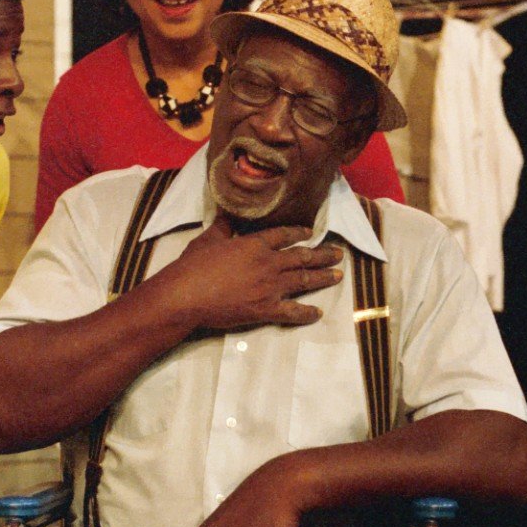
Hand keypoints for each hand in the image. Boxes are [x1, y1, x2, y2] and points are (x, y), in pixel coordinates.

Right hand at [154, 213, 344, 330]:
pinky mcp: (265, 310)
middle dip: (323, 255)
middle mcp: (268, 263)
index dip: (300, 233)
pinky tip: (318, 313)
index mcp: (255, 244)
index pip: (284, 235)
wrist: (187, 296)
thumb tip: (228, 214)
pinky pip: (292, 312)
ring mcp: (270, 288)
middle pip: (302, 256)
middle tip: (338, 254)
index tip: (311, 234)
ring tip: (338, 275)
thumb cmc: (194, 266)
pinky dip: (307, 313)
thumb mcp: (208, 239)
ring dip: (323, 277)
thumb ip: (223, 227)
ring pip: (304, 280)